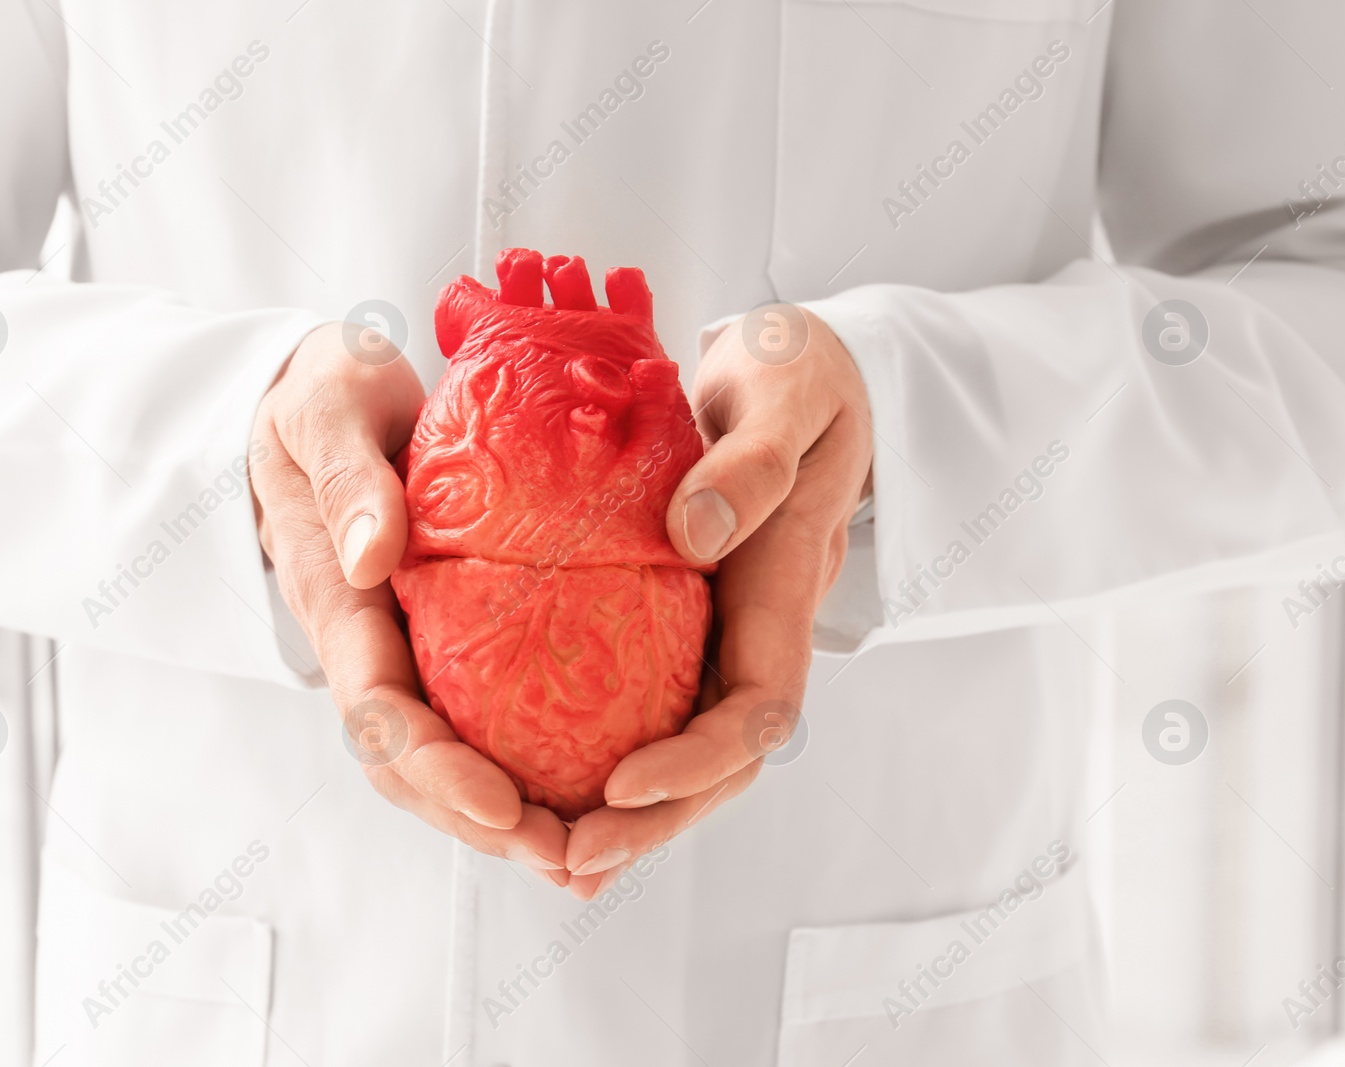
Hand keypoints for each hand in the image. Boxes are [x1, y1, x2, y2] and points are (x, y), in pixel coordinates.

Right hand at [250, 322, 569, 884]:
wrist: (323, 392)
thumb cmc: (326, 392)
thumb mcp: (329, 407)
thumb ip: (347, 476)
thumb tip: (372, 558)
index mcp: (337, 599)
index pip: (378, 709)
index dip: (437, 767)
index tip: (502, 805)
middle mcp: (369, 642)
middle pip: (412, 764)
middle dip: (483, 821)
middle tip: (566, 858)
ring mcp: (402, 647)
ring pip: (444, 756)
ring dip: (507, 817)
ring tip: (586, 857)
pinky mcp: (441, 637)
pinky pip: (475, 715)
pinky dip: (523, 765)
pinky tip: (588, 795)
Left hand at [563, 305, 872, 899]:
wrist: (798, 369)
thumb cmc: (800, 373)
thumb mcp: (789, 393)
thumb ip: (755, 462)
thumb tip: (693, 534)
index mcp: (787, 586)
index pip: (759, 708)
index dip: (698, 760)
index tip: (624, 783)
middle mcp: (755, 628)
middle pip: (719, 759)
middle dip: (653, 819)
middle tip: (570, 857)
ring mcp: (722, 630)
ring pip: (684, 744)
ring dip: (628, 809)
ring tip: (551, 853)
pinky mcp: (682, 618)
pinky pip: (648, 699)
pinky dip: (604, 750)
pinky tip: (544, 786)